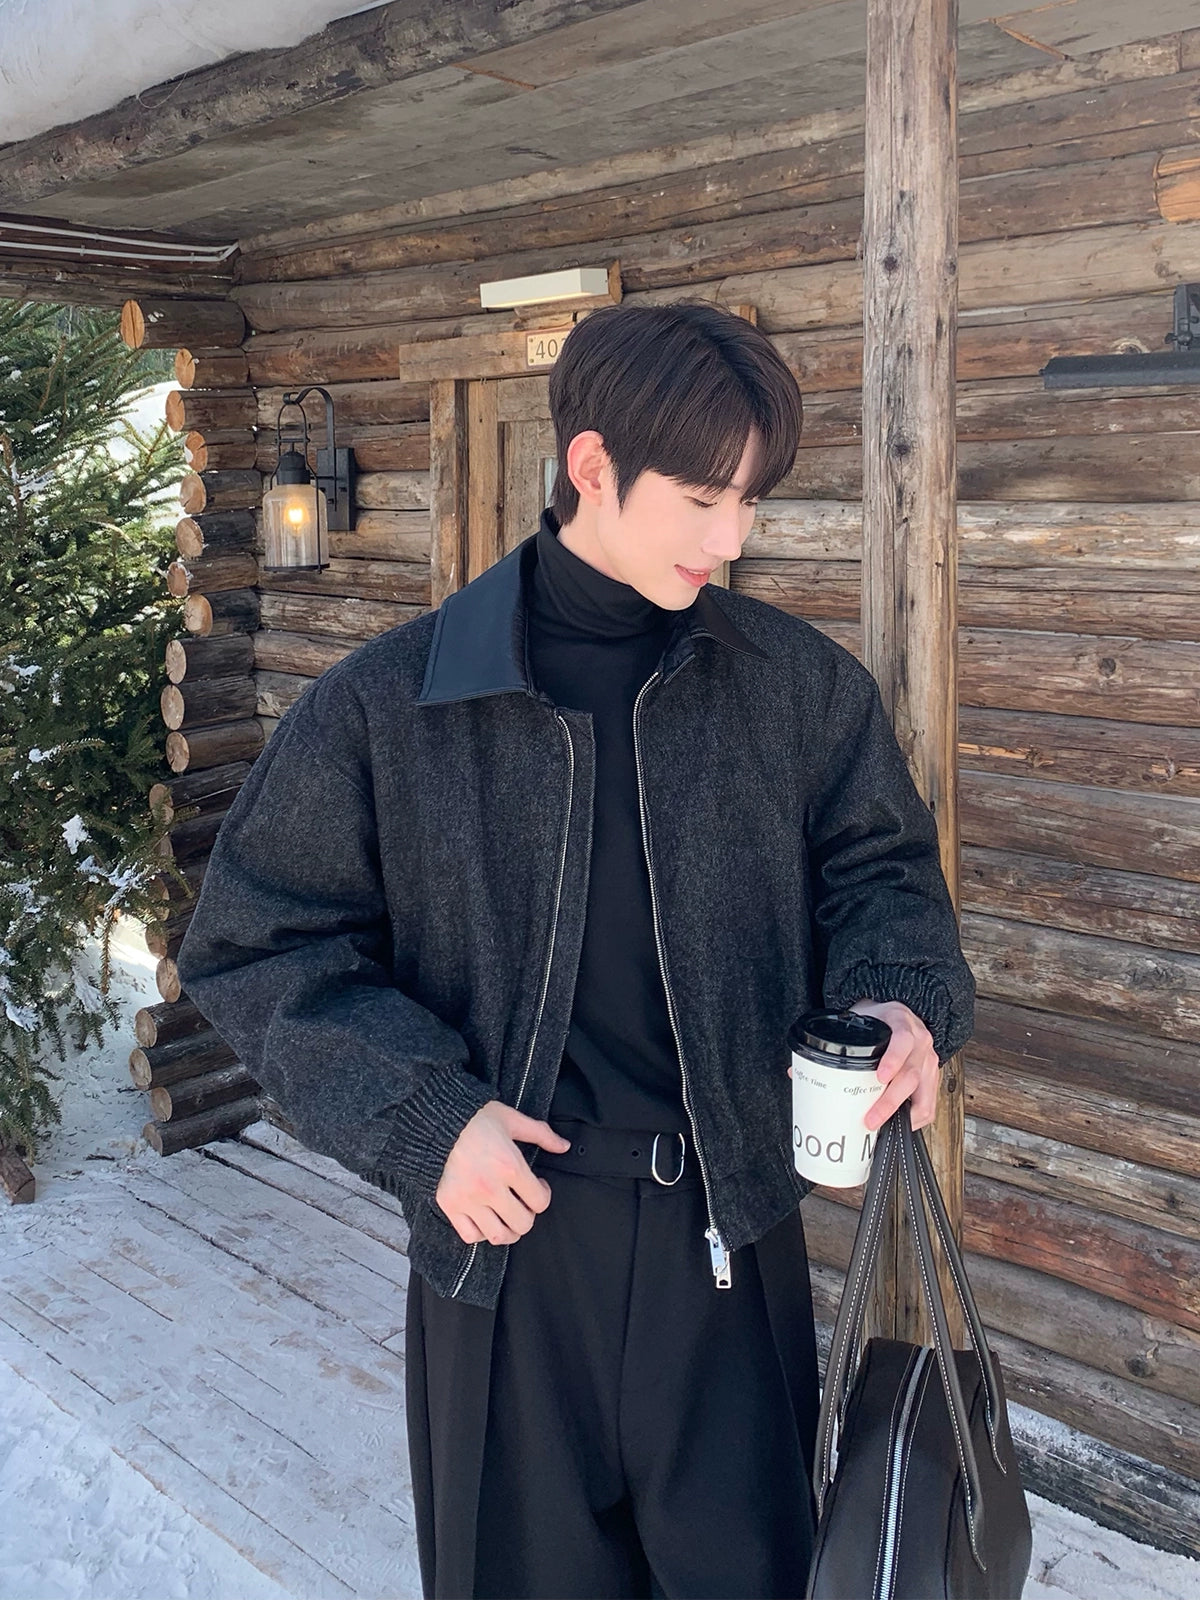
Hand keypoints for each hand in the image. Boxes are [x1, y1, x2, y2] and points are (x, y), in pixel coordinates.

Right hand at [435, 1101, 571, 1246]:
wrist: (435, 1120)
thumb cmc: (475, 1118)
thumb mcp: (511, 1119)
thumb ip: (541, 1134)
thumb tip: (564, 1146)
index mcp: (509, 1166)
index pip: (540, 1202)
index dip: (544, 1195)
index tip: (538, 1186)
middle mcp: (490, 1188)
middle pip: (522, 1224)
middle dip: (528, 1215)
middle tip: (524, 1203)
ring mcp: (468, 1199)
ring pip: (498, 1236)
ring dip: (508, 1230)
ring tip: (508, 1217)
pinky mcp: (449, 1205)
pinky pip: (470, 1235)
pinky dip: (480, 1233)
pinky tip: (484, 1218)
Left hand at [848, 998, 939, 1132]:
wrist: (900, 1014)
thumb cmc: (880, 1018)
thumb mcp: (860, 1018)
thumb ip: (836, 1041)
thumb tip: (798, 1070)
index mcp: (902, 1023)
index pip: (903, 1040)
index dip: (893, 1060)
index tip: (880, 1077)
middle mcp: (920, 1042)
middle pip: (910, 1075)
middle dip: (890, 1101)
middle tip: (871, 1118)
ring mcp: (928, 1061)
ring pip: (924, 1095)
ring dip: (903, 1115)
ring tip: (881, 1127)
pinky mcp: (931, 1077)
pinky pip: (929, 1104)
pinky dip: (914, 1118)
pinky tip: (897, 1124)